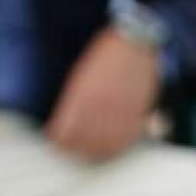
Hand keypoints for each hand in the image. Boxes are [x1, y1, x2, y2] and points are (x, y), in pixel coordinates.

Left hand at [44, 28, 159, 162]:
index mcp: (80, 100)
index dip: (58, 141)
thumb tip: (62, 124)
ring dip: (95, 152)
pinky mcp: (137, 115)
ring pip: (103, 148)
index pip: (62, 136)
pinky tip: (111, 146)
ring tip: (90, 151)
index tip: (57, 140)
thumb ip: (72, 102)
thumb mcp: (79, 77)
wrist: (135, 43)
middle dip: (74, 149)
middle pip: (81, 146)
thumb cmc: (105, 55)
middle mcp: (98, 111)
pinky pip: (125, 141)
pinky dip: (117, 147)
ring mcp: (119, 114)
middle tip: (72, 147)